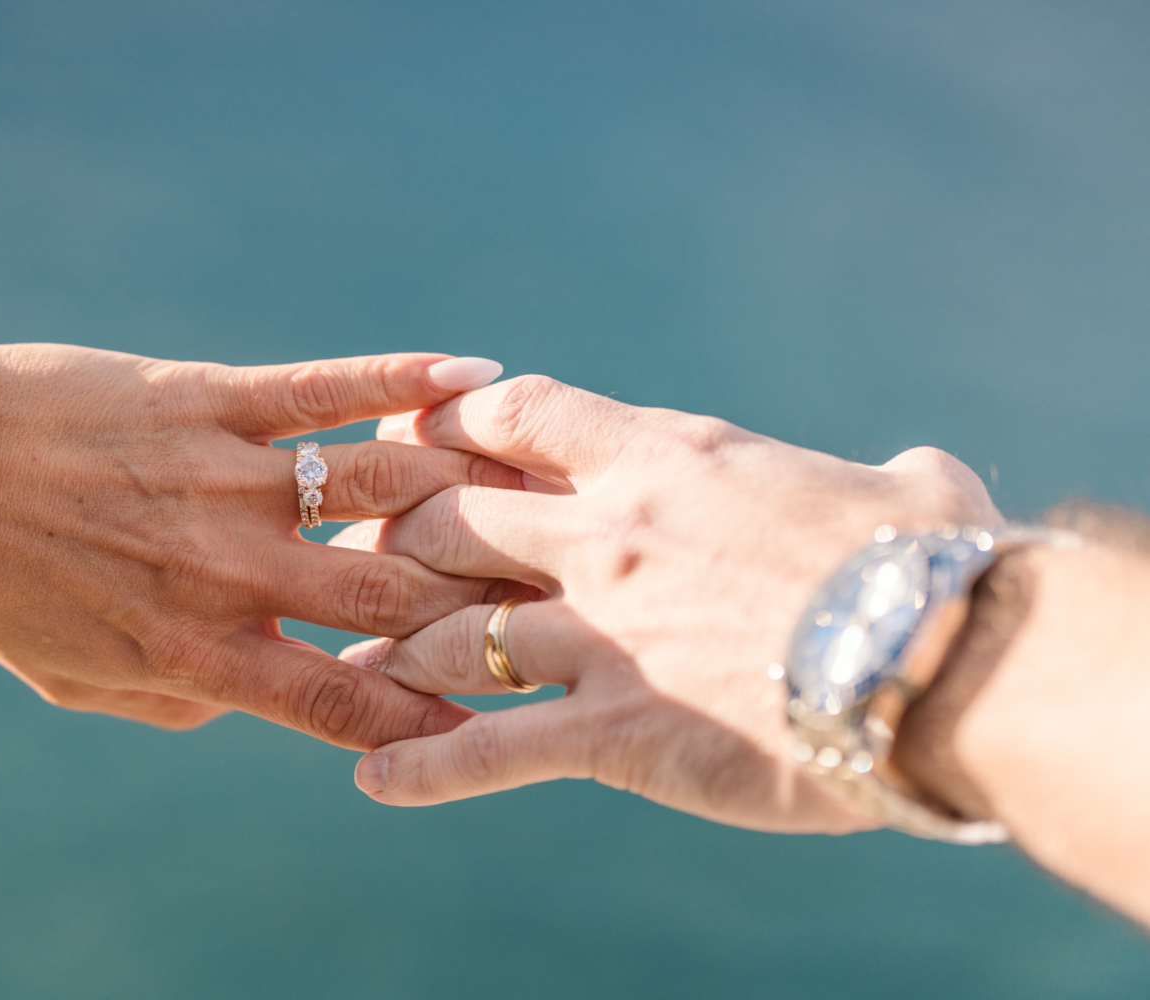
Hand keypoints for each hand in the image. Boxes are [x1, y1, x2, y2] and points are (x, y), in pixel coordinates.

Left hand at [0, 343, 531, 744]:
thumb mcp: (70, 677)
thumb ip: (175, 700)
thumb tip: (257, 698)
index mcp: (191, 647)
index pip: (336, 698)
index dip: (421, 719)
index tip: (485, 724)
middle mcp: (224, 566)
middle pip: (387, 591)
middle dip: (475, 603)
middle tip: (549, 600)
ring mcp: (222, 474)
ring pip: (379, 482)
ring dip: (468, 489)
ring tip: (538, 492)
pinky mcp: (206, 395)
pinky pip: (322, 388)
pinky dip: (403, 377)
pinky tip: (475, 373)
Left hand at [332, 376, 999, 830]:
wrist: (946, 660)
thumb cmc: (936, 566)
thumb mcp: (904, 494)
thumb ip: (888, 478)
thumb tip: (920, 478)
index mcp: (663, 457)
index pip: (513, 413)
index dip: (447, 421)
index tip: (414, 439)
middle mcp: (608, 533)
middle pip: (446, 516)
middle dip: (393, 536)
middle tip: (362, 562)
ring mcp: (602, 630)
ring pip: (447, 632)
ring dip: (388, 653)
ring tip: (347, 672)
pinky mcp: (612, 727)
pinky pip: (486, 749)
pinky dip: (422, 767)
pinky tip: (375, 777)